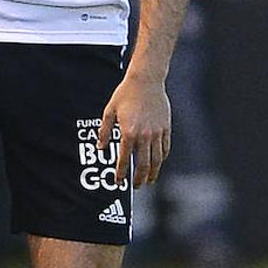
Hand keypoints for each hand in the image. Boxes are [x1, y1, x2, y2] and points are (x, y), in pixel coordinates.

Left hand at [98, 72, 171, 188]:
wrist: (146, 81)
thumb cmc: (125, 94)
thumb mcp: (109, 111)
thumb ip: (105, 131)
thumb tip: (101, 148)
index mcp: (128, 132)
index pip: (124, 159)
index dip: (121, 173)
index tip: (119, 181)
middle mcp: (144, 136)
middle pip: (143, 164)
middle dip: (138, 178)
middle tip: (135, 186)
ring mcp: (157, 133)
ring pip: (157, 160)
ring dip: (152, 173)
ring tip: (148, 181)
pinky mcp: (166, 129)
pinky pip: (165, 148)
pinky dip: (162, 159)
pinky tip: (158, 163)